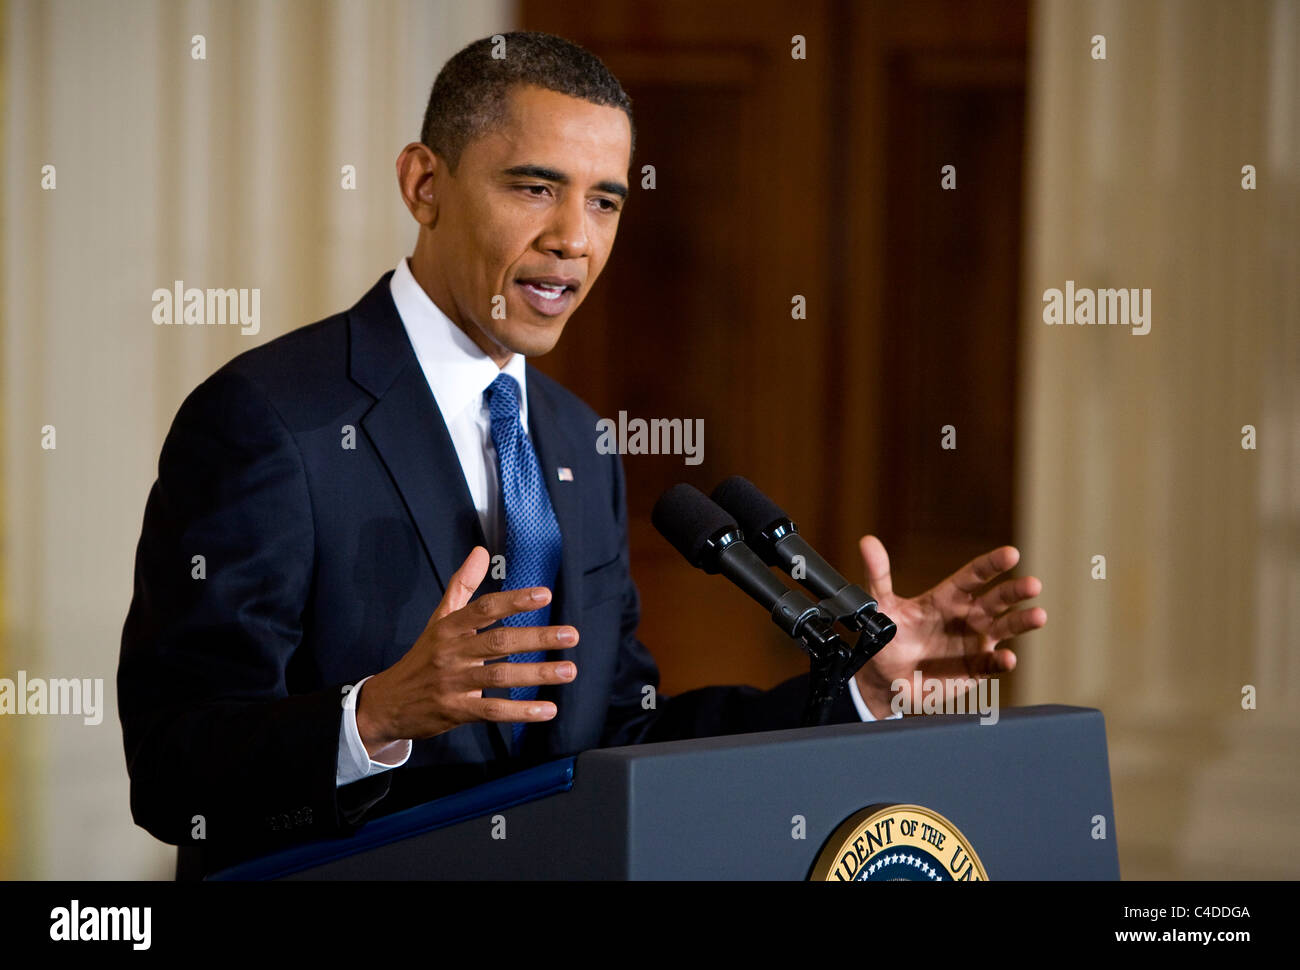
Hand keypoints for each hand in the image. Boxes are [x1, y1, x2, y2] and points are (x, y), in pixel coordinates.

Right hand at [356, 546, 577, 753]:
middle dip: (537, 638)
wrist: (388, 702)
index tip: (545, 595)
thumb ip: (462, 586)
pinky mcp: (456, 711)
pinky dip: (521, 711)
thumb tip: (481, 551)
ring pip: (500, 676)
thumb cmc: (423, 657)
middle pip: (498, 642)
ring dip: (537, 673)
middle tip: (571, 634)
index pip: (484, 608)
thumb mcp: (439, 620)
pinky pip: (492, 711)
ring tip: (568, 670)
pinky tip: (548, 709)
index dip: (515, 601)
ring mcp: (453, 683)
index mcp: (449, 627)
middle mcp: (451, 652)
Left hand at [852, 537, 1045, 718]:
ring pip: (1004, 628)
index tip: (1011, 553)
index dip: (991, 564)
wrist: (883, 681)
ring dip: (1021, 622)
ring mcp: (973, 643)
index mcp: (947, 598)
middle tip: (1032, 584)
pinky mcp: (975, 669)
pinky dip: (1001, 662)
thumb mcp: (880, 606)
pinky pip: (992, 664)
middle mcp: (966, 617)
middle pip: (997, 599)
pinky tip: (1008, 659)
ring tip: (1038, 615)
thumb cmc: (886, 639)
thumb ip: (878, 575)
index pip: (974, 576)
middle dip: (1015, 591)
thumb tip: (867, 542)